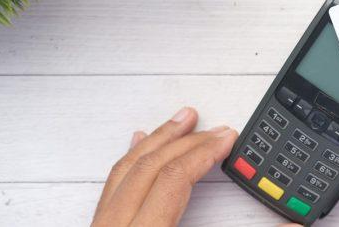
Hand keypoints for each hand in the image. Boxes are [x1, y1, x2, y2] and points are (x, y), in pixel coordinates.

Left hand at [92, 107, 237, 226]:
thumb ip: (204, 222)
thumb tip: (240, 201)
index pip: (173, 178)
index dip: (204, 153)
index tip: (225, 140)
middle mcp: (114, 224)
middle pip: (151, 166)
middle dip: (188, 142)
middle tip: (215, 130)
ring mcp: (102, 223)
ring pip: (127, 168)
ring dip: (159, 140)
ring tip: (181, 122)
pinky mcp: (98, 225)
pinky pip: (111, 183)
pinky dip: (131, 157)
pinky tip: (140, 144)